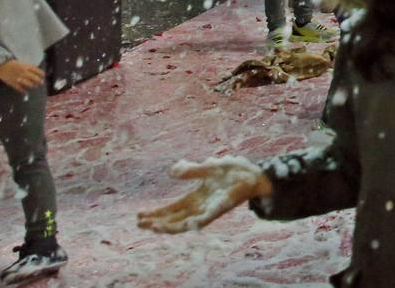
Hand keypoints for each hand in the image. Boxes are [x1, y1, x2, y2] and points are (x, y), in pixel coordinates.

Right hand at [0, 59, 45, 92]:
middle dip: (39, 81)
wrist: (1, 66)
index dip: (41, 74)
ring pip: (29, 84)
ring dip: (33, 85)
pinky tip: (26, 92)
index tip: (43, 76)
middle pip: (34, 78)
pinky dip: (23, 91)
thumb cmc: (11, 63)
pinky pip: (20, 88)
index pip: (37, 70)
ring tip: (35, 86)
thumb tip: (35, 71)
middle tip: (41, 82)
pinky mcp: (13, 83)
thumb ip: (28, 67)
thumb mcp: (21, 63)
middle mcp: (24, 72)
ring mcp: (19, 78)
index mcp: (26, 66)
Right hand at [136, 157, 270, 233]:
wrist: (256, 174)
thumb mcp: (208, 167)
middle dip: (156, 222)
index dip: (157, 212)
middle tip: (138, 223)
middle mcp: (200, 206)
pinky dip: (187, 224)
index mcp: (196, 197)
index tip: (140, 216)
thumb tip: (171, 171)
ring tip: (151, 227)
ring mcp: (208, 210)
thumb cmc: (234, 171)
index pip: (172, 208)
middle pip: (174, 218)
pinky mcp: (217, 211)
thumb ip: (191, 169)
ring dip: (166, 226)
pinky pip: (200, 221)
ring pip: (183, 223)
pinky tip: (175, 226)